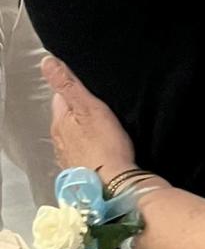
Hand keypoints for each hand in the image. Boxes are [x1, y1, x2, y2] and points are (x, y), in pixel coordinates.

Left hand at [44, 56, 135, 180]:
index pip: (60, 97)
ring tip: (102, 127)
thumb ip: (68, 85)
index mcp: (59, 122)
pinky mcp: (80, 171)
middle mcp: (59, 141)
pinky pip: (82, 152)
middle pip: (66, 118)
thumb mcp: (88, 107)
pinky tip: (101, 149)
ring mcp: (68, 158)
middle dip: (79, 112)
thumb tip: (47, 63)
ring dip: (84, 131)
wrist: (113, 185)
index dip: (75, 91)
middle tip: (100, 108)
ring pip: (73, 136)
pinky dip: (89, 148)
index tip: (90, 91)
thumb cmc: (105, 145)